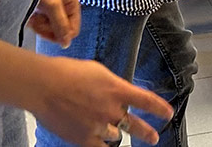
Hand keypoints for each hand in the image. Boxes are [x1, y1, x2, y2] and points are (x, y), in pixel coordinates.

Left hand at [27, 0, 80, 48]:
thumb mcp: (53, 5)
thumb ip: (61, 26)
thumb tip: (67, 43)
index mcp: (72, 3)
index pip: (73, 29)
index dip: (63, 34)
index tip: (51, 33)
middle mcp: (62, 7)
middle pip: (60, 31)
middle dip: (49, 29)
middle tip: (39, 22)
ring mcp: (50, 10)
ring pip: (49, 30)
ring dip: (40, 26)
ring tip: (33, 17)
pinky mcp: (39, 12)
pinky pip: (39, 26)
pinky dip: (34, 23)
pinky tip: (30, 16)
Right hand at [29, 56, 173, 146]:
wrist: (44, 85)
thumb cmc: (66, 72)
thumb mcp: (97, 71)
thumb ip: (111, 86)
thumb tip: (118, 94)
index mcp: (116, 89)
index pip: (146, 101)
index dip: (160, 109)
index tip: (167, 113)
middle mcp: (111, 109)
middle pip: (136, 126)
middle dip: (147, 133)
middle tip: (154, 137)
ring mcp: (98, 125)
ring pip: (116, 136)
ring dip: (114, 134)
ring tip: (111, 132)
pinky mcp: (84, 138)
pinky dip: (102, 145)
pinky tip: (101, 143)